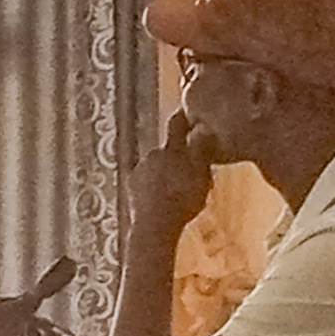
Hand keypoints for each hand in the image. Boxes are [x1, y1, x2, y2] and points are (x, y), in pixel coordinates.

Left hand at [132, 108, 223, 235]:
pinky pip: (145, 180)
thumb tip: (203, 130)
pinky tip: (161, 198)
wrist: (155, 225)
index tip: (185, 110)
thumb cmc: (183, 201)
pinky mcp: (131, 183)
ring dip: (164, 173)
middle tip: (189, 175)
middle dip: (177, 158)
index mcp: (172, 149)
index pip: (177, 125)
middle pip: (168, 150)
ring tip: (176, 193)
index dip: (182, 117)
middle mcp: (152, 154)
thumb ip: (202, 151)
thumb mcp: (202, 175)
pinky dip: (153, 186)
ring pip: (156, 166)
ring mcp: (140, 168)